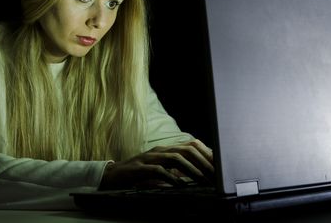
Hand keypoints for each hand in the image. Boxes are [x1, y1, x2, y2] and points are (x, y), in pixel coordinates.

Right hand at [99, 139, 213, 189]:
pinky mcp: (140, 168)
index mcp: (166, 150)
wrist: (112, 176)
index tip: (219, 167)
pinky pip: (158, 170)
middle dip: (204, 162)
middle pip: (187, 149)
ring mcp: (149, 158)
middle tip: (215, 176)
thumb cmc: (138, 174)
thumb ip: (176, 169)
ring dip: (192, 169)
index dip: (207, 154)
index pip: (191, 145)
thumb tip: (199, 175)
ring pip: (175, 158)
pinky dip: (171, 177)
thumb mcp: (160, 169)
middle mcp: (160, 150)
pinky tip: (180, 185)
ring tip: (203, 180)